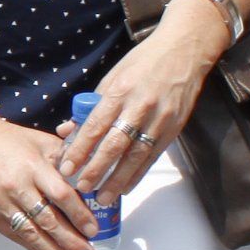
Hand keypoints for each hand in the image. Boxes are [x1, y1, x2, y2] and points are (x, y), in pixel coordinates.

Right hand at [0, 109, 101, 249]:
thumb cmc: (8, 139)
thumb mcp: (40, 140)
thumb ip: (67, 155)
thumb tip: (93, 168)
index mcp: (33, 166)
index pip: (61, 195)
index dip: (79, 215)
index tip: (94, 231)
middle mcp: (16, 186)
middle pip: (48, 221)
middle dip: (71, 243)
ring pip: (30, 234)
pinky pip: (13, 234)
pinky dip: (32, 247)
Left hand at [64, 20, 219, 200]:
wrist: (183, 52)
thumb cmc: (142, 63)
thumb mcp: (112, 77)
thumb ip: (90, 106)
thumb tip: (67, 131)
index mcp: (119, 91)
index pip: (95, 126)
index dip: (80, 149)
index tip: (67, 167)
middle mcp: (139, 106)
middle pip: (114, 145)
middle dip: (96, 169)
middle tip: (81, 187)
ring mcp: (159, 119)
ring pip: (135, 156)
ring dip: (117, 180)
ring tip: (103, 197)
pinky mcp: (173, 128)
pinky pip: (152, 156)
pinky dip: (138, 174)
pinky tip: (125, 187)